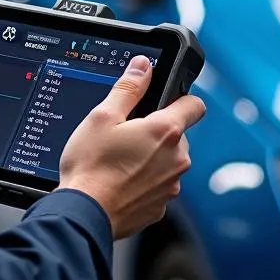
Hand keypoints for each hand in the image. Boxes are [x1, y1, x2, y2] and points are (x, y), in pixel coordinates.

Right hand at [58, 55, 205, 239]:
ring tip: (118, 158)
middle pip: (177, 134)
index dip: (180, 98)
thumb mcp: (103, 116)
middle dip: (157, 130)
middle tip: (126, 132)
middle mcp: (176, 160)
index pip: (195, 105)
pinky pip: (158, 184)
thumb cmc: (91, 165)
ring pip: (168, 160)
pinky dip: (144, 180)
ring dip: (151, 156)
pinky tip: (119, 179)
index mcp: (166, 132)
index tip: (163, 100)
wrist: (84, 213)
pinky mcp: (160, 206)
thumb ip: (128, 88)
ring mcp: (170, 186)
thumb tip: (143, 66)